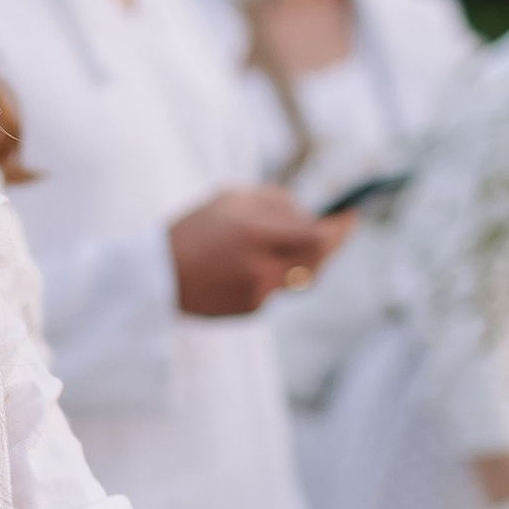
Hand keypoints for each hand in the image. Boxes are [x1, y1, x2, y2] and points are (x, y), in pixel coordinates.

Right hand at [168, 189, 348, 317]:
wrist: (157, 274)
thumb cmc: (195, 229)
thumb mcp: (230, 199)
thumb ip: (274, 202)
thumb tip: (310, 213)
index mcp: (254, 232)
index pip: (316, 236)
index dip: (340, 228)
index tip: (351, 216)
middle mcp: (260, 267)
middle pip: (318, 260)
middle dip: (330, 243)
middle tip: (336, 228)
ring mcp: (257, 292)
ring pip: (300, 275)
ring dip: (301, 257)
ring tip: (279, 241)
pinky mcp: (251, 310)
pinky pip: (278, 288)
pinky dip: (274, 274)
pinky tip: (249, 266)